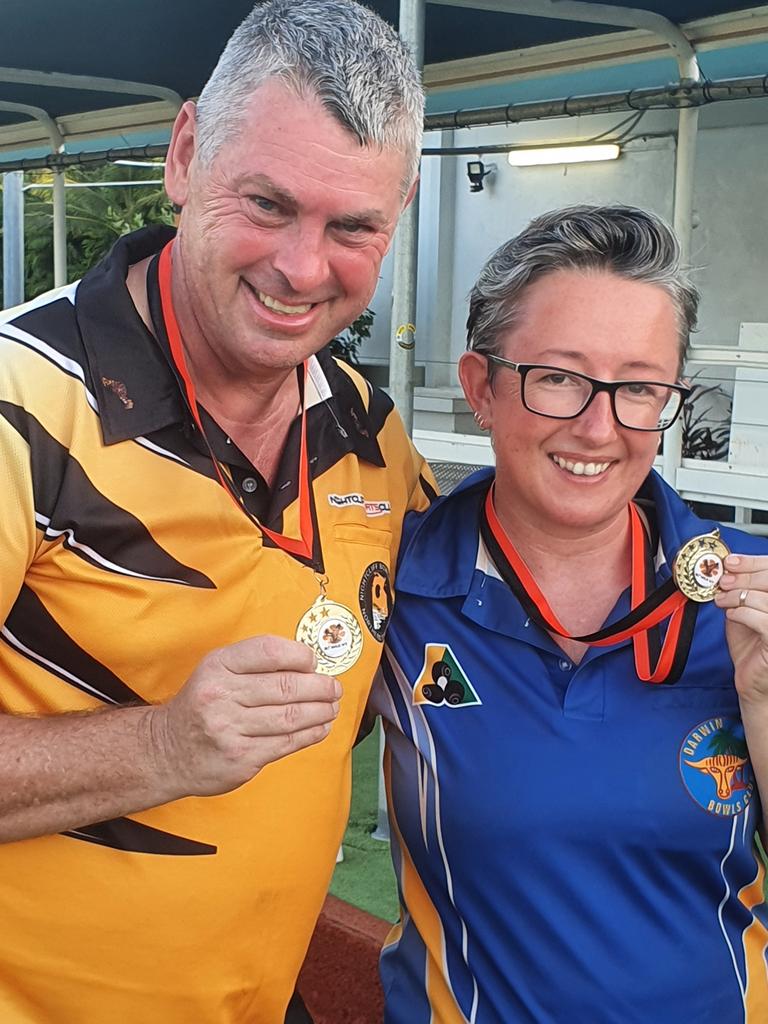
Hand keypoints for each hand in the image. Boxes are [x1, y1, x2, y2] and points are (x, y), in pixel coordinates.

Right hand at [153, 635, 340, 797]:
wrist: (167, 750)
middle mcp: (221, 696)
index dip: (299, 656)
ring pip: (290, 716)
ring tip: (332, 707)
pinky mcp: (240, 758)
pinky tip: (321, 727)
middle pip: (286, 687)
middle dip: (320, 687)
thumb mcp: (217, 671)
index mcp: (218, 666)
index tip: (313, 662)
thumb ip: (256, 664)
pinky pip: (286, 743)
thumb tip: (309, 664)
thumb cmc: (203, 704)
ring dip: (321, 711)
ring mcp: (230, 729)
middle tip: (334, 688)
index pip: (269, 651)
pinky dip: (310, 734)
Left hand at [715, 554, 767, 701]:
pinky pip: (763, 620)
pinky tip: (732, 615)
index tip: (731, 562)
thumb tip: (728, 568)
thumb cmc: (751, 645)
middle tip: (723, 581)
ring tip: (722, 600)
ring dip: (738, 595)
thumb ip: (742, 590)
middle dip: (743, 577)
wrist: (752, 680)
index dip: (753, 562)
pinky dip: (743, 613)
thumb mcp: (744, 609)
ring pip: (766, 599)